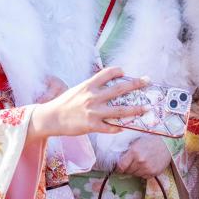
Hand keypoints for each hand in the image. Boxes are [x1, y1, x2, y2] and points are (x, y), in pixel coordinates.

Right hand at [28, 67, 147, 138]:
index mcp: (88, 85)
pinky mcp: (91, 125)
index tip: (125, 72)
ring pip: (120, 111)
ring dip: (135, 109)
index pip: (107, 73)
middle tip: (147, 81)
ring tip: (145, 108)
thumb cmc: (64, 103)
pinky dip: (119, 127)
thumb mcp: (77, 90)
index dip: (118, 71)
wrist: (51, 118)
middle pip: (119, 89)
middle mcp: (92, 97)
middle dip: (136, 84)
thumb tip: (107, 88)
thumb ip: (92, 88)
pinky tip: (125, 127)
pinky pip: (110, 128)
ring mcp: (93, 112)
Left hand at [116, 135, 171, 178]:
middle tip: (130, 163)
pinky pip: (143, 176)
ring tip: (140, 163)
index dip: (118, 168)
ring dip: (135, 171)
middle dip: (127, 168)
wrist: (166, 143)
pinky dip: (143, 173)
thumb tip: (117, 160)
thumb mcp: (135, 142)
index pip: (121, 166)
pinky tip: (146, 165)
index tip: (119, 167)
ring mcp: (148, 168)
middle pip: (128, 171)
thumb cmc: (149, 140)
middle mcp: (140, 161)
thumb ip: (126, 152)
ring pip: (135, 175)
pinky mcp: (154, 173)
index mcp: (134, 152)